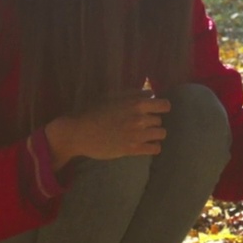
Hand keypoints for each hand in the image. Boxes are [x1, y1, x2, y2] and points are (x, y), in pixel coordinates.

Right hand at [45, 91, 170, 167]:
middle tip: (142, 125)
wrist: (79, 132)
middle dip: (152, 122)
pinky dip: (153, 147)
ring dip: (154, 134)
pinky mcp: (133, 149)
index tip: (153, 111)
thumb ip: (132, 94)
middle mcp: (140, 118)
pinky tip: (147, 146)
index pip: (164, 105)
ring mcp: (137, 134)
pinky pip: (155, 148)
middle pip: (159, 120)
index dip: (159, 108)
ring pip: (161, 134)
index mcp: (136, 103)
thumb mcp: (112, 96)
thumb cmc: (93, 111)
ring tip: (146, 135)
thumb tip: (149, 94)